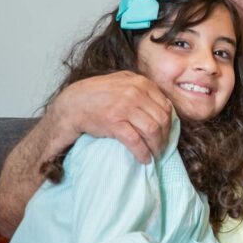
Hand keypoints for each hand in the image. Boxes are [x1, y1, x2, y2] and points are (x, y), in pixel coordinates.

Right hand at [49, 71, 171, 163]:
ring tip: (155, 154)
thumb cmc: (99, 95)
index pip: (166, 106)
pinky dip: (143, 153)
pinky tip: (144, 159)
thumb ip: (143, 90)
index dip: (169, 124)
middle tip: (162, 147)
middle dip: (165, 137)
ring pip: (152, 130)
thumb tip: (164, 106)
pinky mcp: (114, 122)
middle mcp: (135, 92)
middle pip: (162, 119)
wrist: (73, 103)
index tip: (167, 134)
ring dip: (156, 146)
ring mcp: (125, 106)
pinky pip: (136, 141)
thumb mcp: (123, 82)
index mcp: (141, 82)